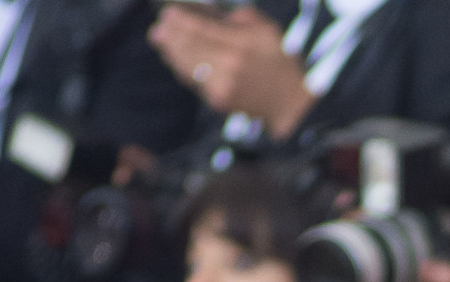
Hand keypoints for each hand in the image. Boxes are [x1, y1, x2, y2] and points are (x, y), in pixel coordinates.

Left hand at [148, 5, 313, 138]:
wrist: (291, 102)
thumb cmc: (278, 60)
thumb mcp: (265, 29)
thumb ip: (236, 18)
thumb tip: (206, 10)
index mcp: (244, 43)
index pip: (204, 28)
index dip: (182, 20)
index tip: (168, 12)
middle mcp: (231, 64)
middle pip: (190, 46)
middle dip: (171, 34)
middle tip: (158, 25)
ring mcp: (223, 84)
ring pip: (187, 64)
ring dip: (170, 50)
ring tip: (159, 38)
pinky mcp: (218, 100)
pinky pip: (193, 80)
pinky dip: (181, 66)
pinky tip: (173, 56)